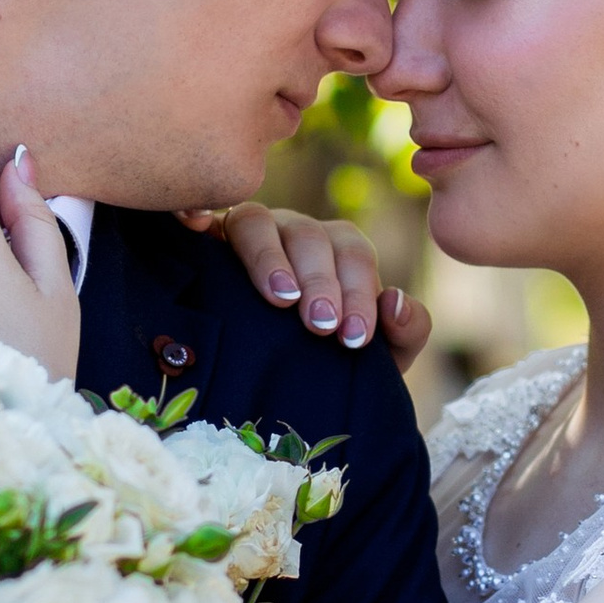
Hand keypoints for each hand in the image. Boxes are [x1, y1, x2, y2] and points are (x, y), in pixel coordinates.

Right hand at [180, 203, 432, 370]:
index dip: (357, 291)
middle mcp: (295, 234)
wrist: (292, 386)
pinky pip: (205, 220)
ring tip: (280, 299)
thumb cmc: (334, 362)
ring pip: (256, 222)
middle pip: (308, 236)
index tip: (353, 337)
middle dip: (319, 280)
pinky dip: (199, 216)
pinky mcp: (210, 246)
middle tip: (321, 325)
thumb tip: (393, 300)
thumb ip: (408, 329)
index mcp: (339, 249)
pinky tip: (195, 228)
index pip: (352, 254)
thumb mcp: (382, 355)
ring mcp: (251, 236)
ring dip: (268, 257)